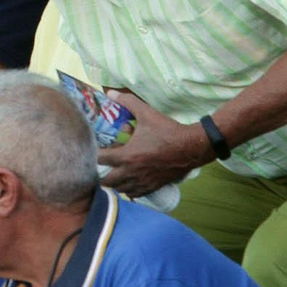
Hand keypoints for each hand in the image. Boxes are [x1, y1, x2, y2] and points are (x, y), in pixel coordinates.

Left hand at [96, 93, 212, 195]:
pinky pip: (135, 194)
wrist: (191, 147)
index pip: (101, 159)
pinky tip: (128, 182)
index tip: (95, 149)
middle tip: (100, 165)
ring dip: (114, 182)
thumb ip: (128, 102)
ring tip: (112, 173)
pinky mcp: (154, 186)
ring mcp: (143, 181)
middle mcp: (133, 172)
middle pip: (108, 181)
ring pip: (121, 189)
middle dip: (101, 173)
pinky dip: (128, 190)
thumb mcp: (146, 113)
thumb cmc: (167, 130)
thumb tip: (110, 93)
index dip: (95, 154)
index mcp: (128, 155)